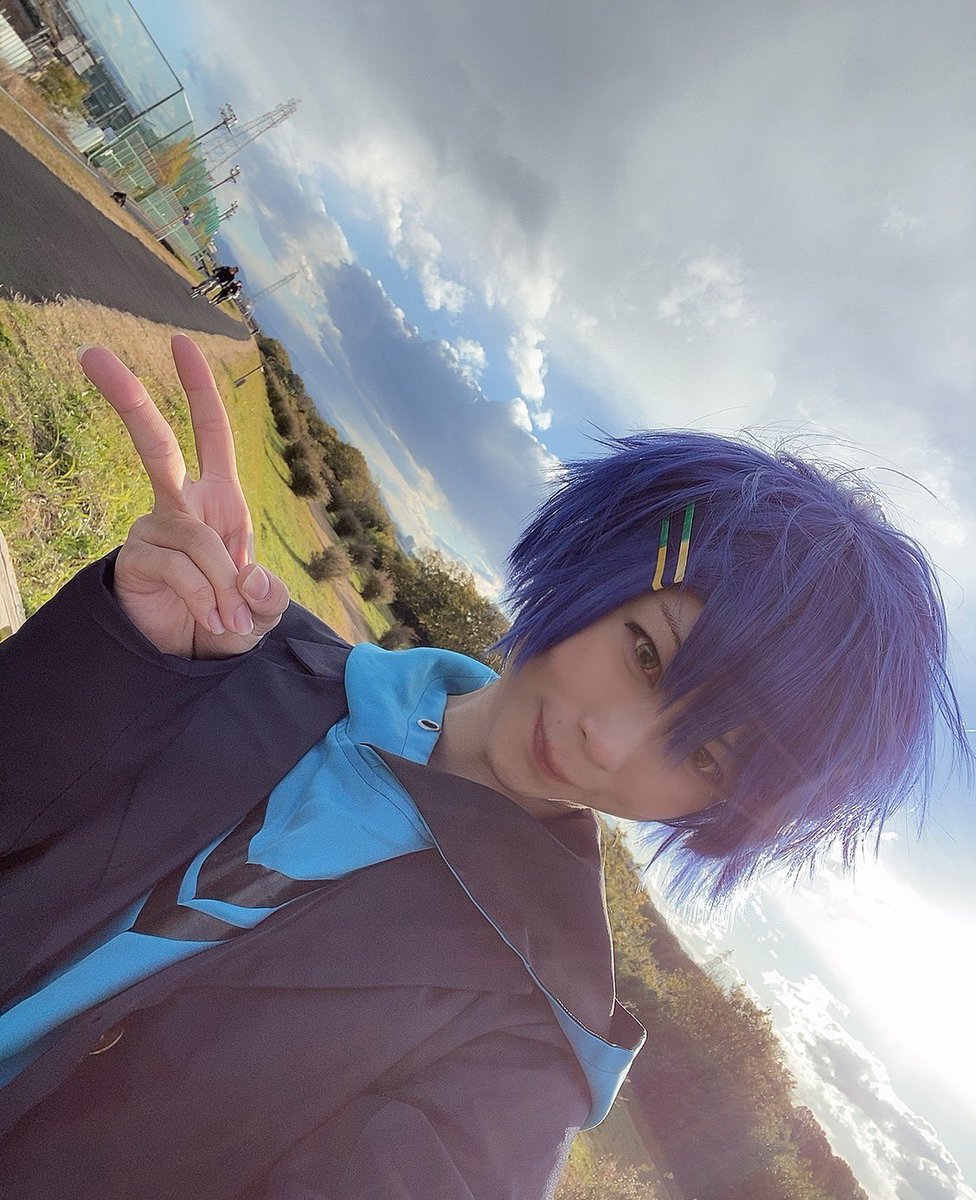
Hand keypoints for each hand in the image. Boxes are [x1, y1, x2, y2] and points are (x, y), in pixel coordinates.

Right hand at [78, 334, 288, 658]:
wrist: (195, 658)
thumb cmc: (231, 619)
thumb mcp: (265, 608)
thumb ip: (270, 595)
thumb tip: (251, 577)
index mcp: (219, 500)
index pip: (211, 434)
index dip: (199, 389)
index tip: (181, 341)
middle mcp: (182, 504)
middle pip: (155, 445)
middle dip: (127, 398)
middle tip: (89, 352)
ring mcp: (154, 529)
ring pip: (195, 537)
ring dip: (223, 584)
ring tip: (232, 621)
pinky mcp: (136, 559)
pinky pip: (181, 569)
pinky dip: (207, 599)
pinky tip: (213, 621)